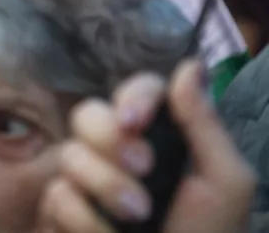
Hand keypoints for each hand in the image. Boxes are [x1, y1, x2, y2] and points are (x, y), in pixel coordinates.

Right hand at [39, 59, 253, 232]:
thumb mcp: (224, 183)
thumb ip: (204, 124)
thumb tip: (190, 63)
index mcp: (161, 139)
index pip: (137, 91)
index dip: (132, 97)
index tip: (137, 122)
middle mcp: (118, 153)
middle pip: (88, 113)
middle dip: (110, 139)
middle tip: (142, 169)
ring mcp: (87, 183)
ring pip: (70, 155)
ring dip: (105, 187)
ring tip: (137, 217)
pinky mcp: (62, 213)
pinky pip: (57, 195)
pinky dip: (86, 220)